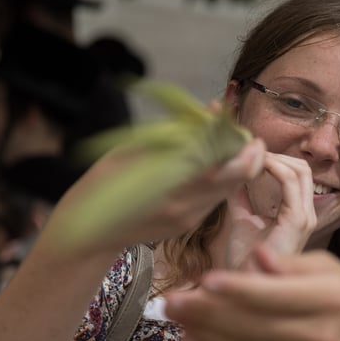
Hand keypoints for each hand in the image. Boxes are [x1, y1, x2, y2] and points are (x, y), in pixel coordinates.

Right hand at [44, 137, 266, 257]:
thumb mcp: (133, 149)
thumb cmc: (105, 180)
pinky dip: (220, 180)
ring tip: (231, 146)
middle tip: (249, 139)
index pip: (222, 167)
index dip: (242, 149)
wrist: (89, 229)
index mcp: (169, 184)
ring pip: (228, 191)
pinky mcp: (187, 225)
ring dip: (237, 168)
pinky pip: (214, 200)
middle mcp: (184, 206)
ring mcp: (187, 219)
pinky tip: (212, 165)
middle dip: (250, 158)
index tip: (247, 133)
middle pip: (235, 181)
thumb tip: (211, 111)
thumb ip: (176, 133)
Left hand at [163, 248, 339, 340]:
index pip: (276, 295)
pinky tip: (192, 338)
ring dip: (204, 332)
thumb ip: (292, 264)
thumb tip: (258, 256)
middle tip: (171, 300)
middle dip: (207, 312)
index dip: (239, 289)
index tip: (207, 279)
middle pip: (253, 323)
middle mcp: (314, 333)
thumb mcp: (331, 269)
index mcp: (328, 298)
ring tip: (173, 317)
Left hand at [222, 153, 316, 269]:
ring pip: (300, 171)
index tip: (250, 155)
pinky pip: (290, 182)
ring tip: (250, 158)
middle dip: (276, 156)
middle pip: (302, 169)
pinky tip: (253, 168)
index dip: (275, 160)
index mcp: (297, 215)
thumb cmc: (244, 262)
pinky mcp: (297, 221)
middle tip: (249, 154)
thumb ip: (241, 198)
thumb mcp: (242, 220)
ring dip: (273, 159)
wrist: (242, 287)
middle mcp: (306, 215)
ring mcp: (305, 218)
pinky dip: (272, 168)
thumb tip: (234, 174)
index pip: (296, 175)